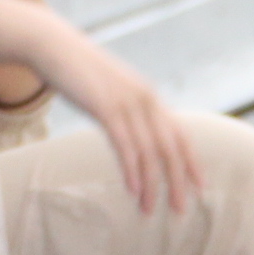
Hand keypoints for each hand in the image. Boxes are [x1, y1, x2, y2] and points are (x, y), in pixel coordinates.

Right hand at [0, 0, 200, 214]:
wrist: (52, 45)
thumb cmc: (78, 70)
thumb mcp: (111, 88)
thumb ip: (126, 106)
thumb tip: (133, 129)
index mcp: (148, 96)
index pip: (180, 133)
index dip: (192, 161)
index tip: (200, 186)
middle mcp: (144, 99)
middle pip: (170, 148)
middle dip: (178, 181)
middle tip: (180, 209)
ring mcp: (126, 103)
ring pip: (148, 151)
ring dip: (152, 184)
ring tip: (149, 209)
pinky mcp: (105, 107)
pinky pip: (124, 144)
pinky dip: (131, 170)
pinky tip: (133, 189)